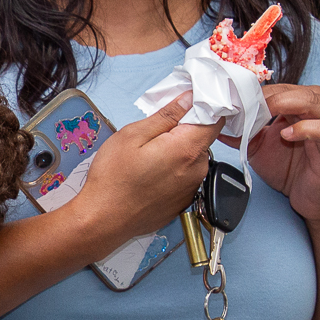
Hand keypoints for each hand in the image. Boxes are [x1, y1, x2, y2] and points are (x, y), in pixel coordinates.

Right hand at [65, 93, 220, 252]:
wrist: (104, 221)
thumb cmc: (113, 179)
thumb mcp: (133, 135)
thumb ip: (166, 115)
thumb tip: (189, 99)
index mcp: (186, 149)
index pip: (215, 119)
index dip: (204, 106)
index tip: (188, 100)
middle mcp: (196, 170)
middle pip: (203, 138)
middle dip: (185, 129)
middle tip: (155, 131)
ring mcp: (192, 188)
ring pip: (193, 157)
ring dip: (178, 150)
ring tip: (148, 155)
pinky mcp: (184, 201)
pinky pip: (185, 176)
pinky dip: (173, 169)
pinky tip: (150, 173)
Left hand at [248, 84, 319, 227]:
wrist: (313, 200)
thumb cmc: (290, 170)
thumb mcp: (258, 148)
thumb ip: (241, 134)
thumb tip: (217, 125)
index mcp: (300, 105)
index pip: (279, 88)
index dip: (257, 92)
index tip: (236, 99)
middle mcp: (318, 109)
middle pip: (294, 89)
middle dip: (268, 96)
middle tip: (246, 105)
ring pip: (311, 101)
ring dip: (285, 104)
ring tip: (265, 113)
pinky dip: (305, 128)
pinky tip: (287, 135)